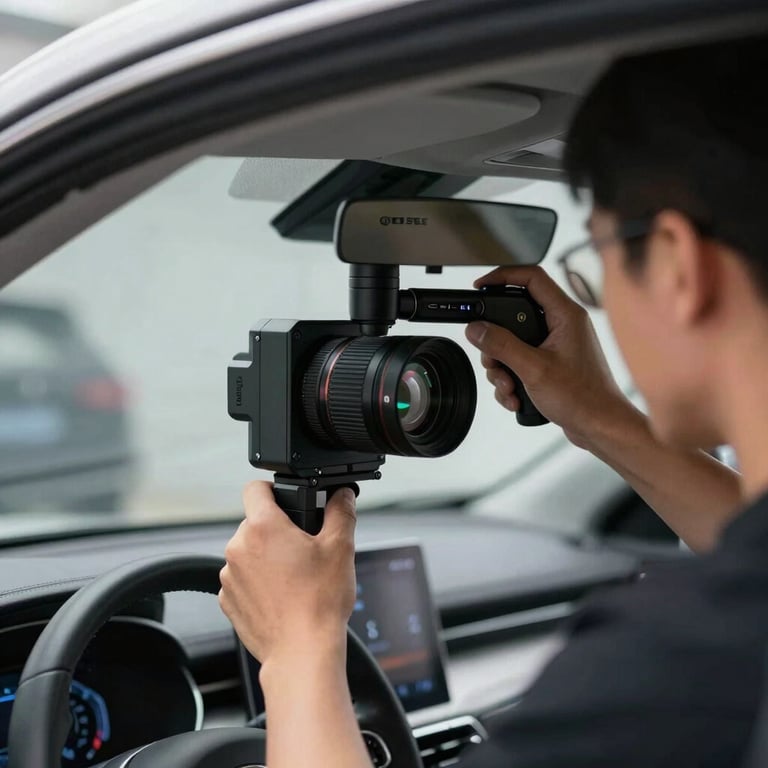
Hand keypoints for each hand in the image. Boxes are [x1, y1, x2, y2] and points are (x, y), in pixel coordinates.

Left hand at [218, 482, 356, 666]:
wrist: (303, 651)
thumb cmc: (319, 601)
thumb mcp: (340, 548)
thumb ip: (341, 512)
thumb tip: (342, 494)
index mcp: (262, 527)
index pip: (255, 488)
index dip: (272, 490)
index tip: (286, 501)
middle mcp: (238, 547)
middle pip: (255, 523)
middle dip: (277, 530)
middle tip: (303, 549)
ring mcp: (229, 576)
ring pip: (248, 552)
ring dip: (266, 557)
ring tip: (294, 577)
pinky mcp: (228, 600)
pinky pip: (241, 579)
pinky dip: (258, 582)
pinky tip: (282, 595)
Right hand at [465, 265, 630, 448]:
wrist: (600, 428)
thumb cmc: (583, 398)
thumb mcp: (533, 369)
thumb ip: (501, 345)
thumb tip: (476, 329)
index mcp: (566, 315)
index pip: (531, 277)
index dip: (502, 276)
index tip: (480, 286)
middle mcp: (562, 325)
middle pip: (513, 315)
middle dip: (496, 342)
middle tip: (491, 358)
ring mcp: (557, 344)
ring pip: (513, 342)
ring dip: (502, 367)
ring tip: (508, 387)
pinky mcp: (551, 363)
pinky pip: (520, 361)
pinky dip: (511, 379)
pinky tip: (516, 397)